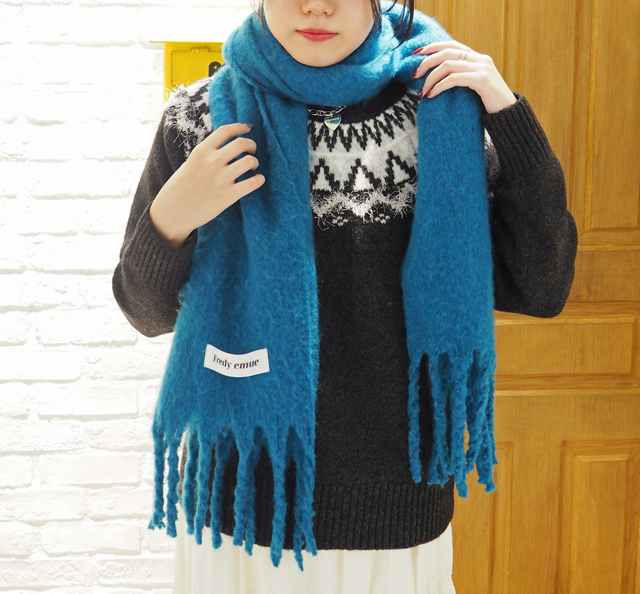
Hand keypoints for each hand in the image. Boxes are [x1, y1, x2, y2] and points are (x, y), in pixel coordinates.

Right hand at [150, 123, 264, 248]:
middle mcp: (212, 161)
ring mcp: (221, 178)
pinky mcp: (228, 195)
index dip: (240, 127)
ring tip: (252, 168)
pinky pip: (252, 183)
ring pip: (250, 161)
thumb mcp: (189, 164)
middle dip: (251, 145)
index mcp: (202, 151)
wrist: (173, 212)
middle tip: (251, 151)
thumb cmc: (179, 189)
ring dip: (254, 162)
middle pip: (242, 143)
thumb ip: (206, 155)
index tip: (247, 129)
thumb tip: (225, 149)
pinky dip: (259, 179)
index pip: (226, 131)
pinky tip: (258, 180)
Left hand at [410, 40, 516, 114]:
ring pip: (448, 65)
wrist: (508, 114)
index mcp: (478, 58)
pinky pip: (454, 79)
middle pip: (447, 52)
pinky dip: (439, 86)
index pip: (452, 45)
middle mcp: (480, 59)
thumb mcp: (474, 86)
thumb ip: (462, 77)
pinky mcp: (481, 80)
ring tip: (422, 91)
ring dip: (431, 78)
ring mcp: (482, 68)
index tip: (418, 54)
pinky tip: (432, 95)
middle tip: (415, 76)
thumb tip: (439, 79)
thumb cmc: (488, 104)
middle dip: (427, 62)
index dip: (434, 47)